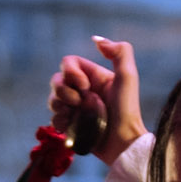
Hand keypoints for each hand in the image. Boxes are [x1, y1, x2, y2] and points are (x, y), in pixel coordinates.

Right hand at [47, 36, 146, 163]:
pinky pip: (53, 118)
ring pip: (52, 99)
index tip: (84, 86)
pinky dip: (60, 121)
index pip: (68, 63)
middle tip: (79, 103)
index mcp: (93, 76)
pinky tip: (72, 126)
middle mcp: (82, 90)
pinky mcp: (71, 125)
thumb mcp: (128, 77)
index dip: (71, 72)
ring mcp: (75, 108)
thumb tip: (95, 39)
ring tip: (76, 115)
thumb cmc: (127, 109)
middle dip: (62, 91)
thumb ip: (119, 52)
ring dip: (59, 106)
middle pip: (56, 80)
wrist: (122, 142)